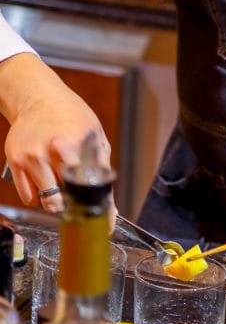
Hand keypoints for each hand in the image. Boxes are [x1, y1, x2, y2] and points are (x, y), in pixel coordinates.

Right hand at [0, 53, 113, 217]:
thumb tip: (111, 207)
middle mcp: (53, 150)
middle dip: (73, 206)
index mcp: (77, 143)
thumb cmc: (71, 116)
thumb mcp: (95, 134)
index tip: (104, 226)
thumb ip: (101, 168)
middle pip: (63, 200)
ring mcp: (32, 156)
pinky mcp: (16, 161)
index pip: (90, 186)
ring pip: (46, 201)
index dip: (99, 210)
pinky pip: (28, 197)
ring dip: (55, 199)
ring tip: (59, 179)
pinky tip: (44, 176)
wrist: (37, 97)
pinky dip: (37, 195)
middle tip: (77, 198)